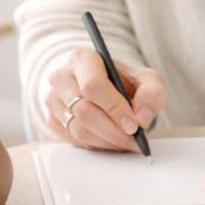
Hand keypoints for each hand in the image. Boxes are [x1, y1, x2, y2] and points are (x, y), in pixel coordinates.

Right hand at [44, 47, 165, 151]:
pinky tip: (111, 141)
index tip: (133, 125)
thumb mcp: (146, 80)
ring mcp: (53, 99)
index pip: (93, 85)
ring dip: (106, 141)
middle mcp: (61, 77)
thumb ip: (152, 93)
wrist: (107, 89)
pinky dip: (96, 145)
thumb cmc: (125, 81)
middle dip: (113, 131)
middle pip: (83, 110)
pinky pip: (73, 140)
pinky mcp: (52, 119)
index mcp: (83, 59)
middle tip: (134, 140)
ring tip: (126, 142)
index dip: (114, 108)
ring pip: (78, 129)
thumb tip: (142, 117)